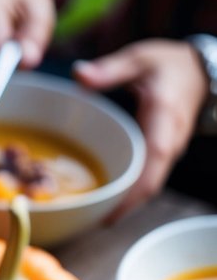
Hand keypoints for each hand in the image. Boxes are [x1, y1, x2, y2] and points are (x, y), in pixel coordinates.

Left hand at [73, 40, 208, 214]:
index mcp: (163, 119)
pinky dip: (131, 191)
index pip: (152, 163)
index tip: (109, 212)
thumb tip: (79, 76)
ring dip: (127, 202)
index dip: (132, 192)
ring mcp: (170, 150)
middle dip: (123, 206)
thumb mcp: (139, 59)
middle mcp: (170, 141)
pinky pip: (150, 178)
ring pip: (150, 186)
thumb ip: (110, 69)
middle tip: (90, 220)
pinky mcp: (165, 154)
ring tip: (95, 214)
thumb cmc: (168, 65)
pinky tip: (110, 195)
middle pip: (150, 185)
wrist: (199, 71)